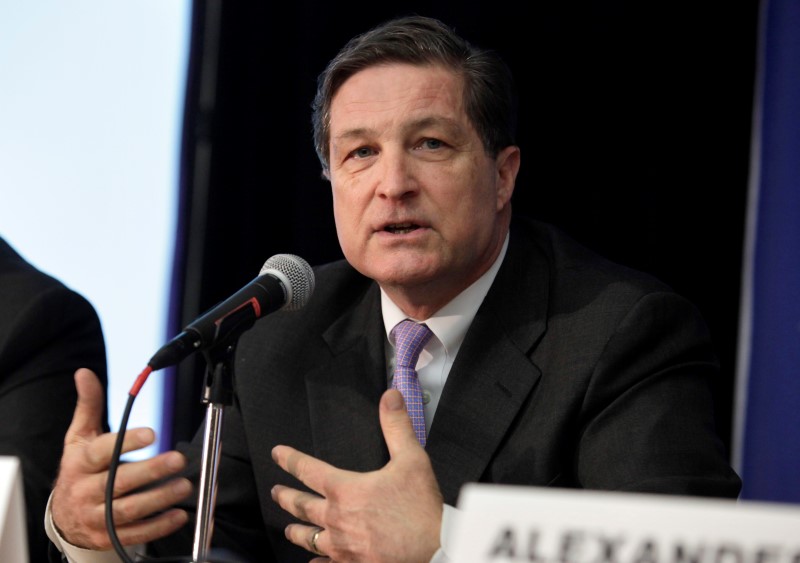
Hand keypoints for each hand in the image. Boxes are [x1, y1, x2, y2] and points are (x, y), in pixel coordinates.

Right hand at [51, 368, 192, 549]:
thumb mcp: (78, 437)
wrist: (63, 515)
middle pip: (120, 482)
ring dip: (159, 498)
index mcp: (81, 463)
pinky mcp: (108, 536)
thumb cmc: (79, 469)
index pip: (102, 452)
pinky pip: (135, 533)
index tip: (151, 433)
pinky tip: (178, 515)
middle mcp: (87, 491)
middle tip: (179, 460)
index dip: (126, 442)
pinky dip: (158, 526)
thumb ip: (88, 406)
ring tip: (184, 486)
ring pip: (129, 509)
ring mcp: (97, 517)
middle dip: (151, 471)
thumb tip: (84, 374)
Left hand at [271, 389, 442, 562]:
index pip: (308, 470)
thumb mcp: (412, 460)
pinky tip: (314, 562)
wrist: (435, 551)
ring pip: (308, 538)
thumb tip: (390, 397)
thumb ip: (397, 426)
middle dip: (285, 497)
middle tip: (276, 491)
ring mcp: (342, 547)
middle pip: (300, 506)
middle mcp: (336, 520)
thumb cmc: (422, 510)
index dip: (289, 459)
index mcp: (345, 491)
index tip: (278, 454)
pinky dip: (317, 562)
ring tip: (289, 528)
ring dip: (296, 531)